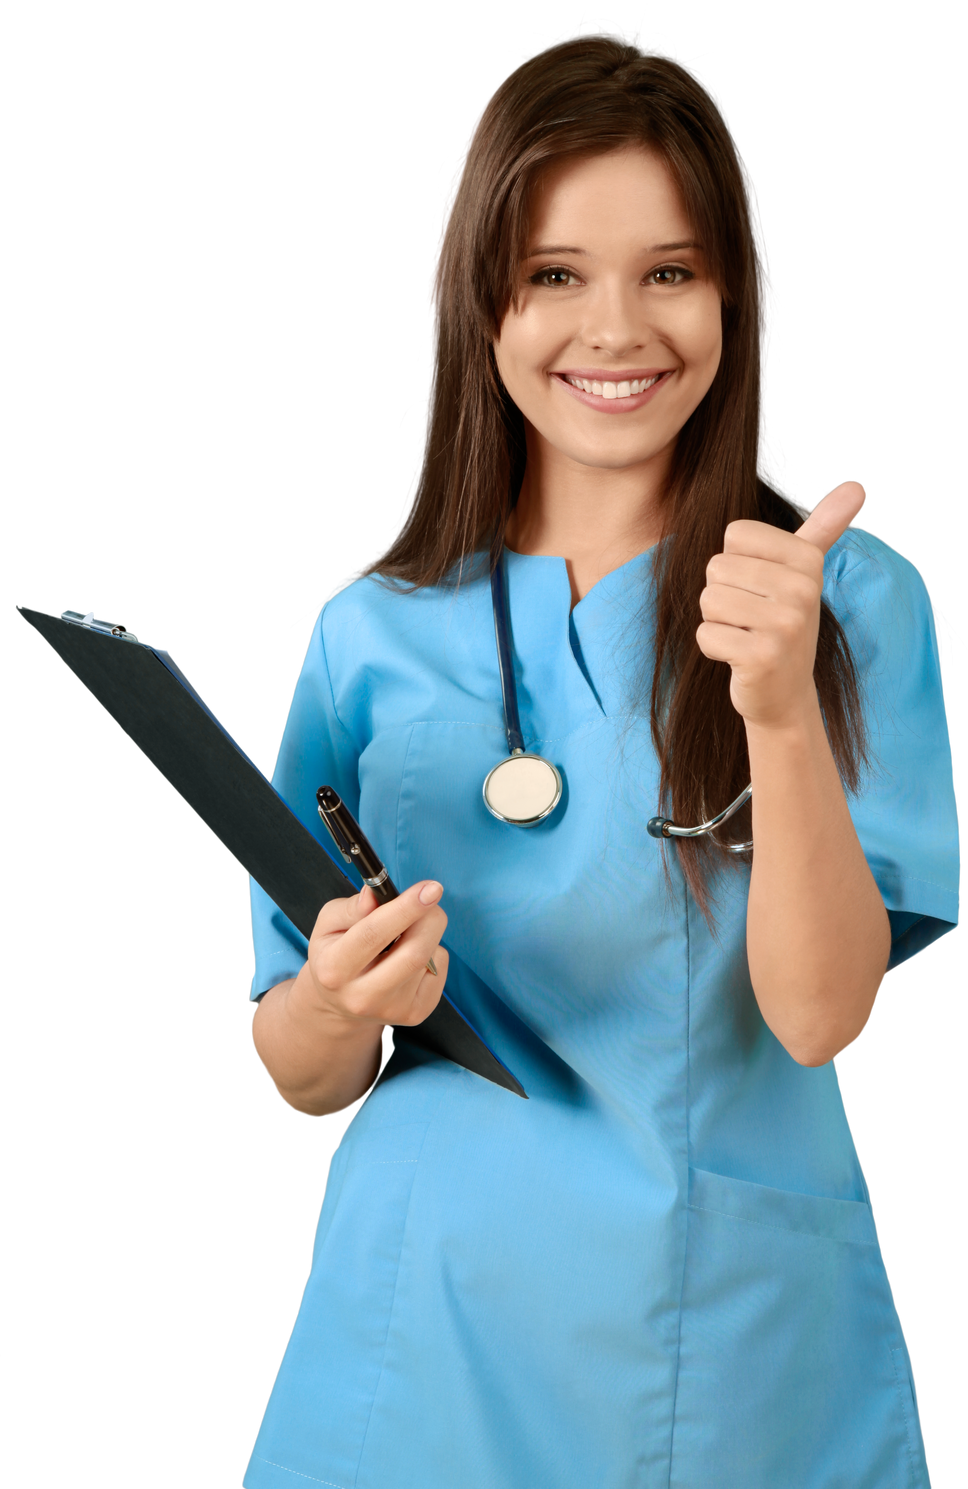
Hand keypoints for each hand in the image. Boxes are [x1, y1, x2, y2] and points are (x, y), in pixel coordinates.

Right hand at [305, 881, 448, 1029]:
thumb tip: (374, 895)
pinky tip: (410, 956)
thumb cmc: (335, 954)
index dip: (405, 909)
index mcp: (334, 969)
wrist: (340, 1004)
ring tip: (406, 933)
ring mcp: (392, 1009)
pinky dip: (433, 952)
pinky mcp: (416, 1013)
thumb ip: (351, 908)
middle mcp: (362, 996)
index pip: (374, 935)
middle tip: (429, 897)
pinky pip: (440, 969)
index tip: (430, 888)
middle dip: (430, 917)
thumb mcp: (329, 924)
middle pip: (413, 952)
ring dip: (427, 932)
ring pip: (430, 958)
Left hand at [696, 480, 868, 728]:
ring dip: (717, 622)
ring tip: (746, 635)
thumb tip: (858, 487)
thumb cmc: (783, 623)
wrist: (784, 693)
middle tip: (752, 618)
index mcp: (808, 560)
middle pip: (717, 567)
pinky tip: (740, 657)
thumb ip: (823, 528)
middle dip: (723, 595)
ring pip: (708, 600)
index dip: (736, 563)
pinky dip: (713, 649)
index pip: (735, 535)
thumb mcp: (804, 573)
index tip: (760, 589)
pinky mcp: (762, 657)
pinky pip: (705, 635)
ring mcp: (786, 625)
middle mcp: (803, 589)